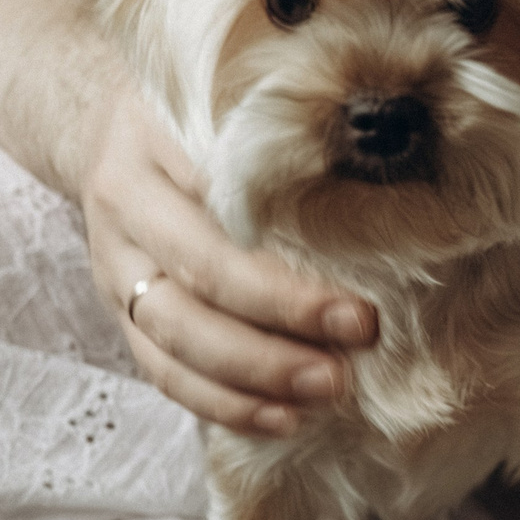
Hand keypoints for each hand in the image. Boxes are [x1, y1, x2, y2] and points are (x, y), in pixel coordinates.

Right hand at [79, 90, 375, 434]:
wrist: (115, 131)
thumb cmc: (209, 116)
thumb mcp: (241, 102)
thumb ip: (299, 137)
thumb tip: (405, 177)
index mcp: (159, 144)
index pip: (226, 207)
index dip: (291, 261)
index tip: (360, 297)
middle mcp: (129, 206)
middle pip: (202, 275)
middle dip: (284, 318)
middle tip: (360, 337)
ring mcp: (118, 266)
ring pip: (175, 335)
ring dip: (255, 374)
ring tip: (328, 389)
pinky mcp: (122, 313)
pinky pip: (163, 370)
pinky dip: (222, 402)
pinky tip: (282, 417)